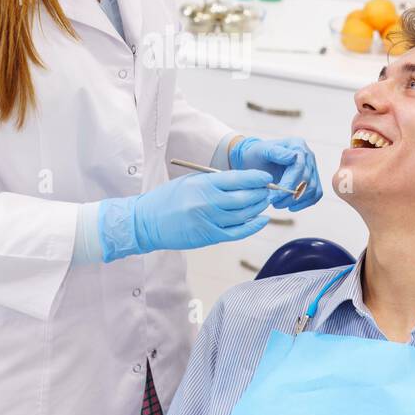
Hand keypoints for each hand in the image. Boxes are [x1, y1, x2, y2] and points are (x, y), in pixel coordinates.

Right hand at [98, 169, 272, 260]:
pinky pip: (237, 232)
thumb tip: (242, 180)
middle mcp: (207, 203)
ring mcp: (209, 221)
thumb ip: (214, 181)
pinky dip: (252, 226)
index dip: (255, 178)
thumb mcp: (190, 181)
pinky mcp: (209, 237)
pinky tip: (262, 220)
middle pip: (244, 198)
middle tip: (268, 190)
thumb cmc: (168, 199)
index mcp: (202, 184)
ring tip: (264, 202)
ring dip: (258, 208)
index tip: (265, 177)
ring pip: (243, 215)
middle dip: (260, 193)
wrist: (147, 222)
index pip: (237, 179)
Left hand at [229, 136, 322, 210]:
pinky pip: (315, 194)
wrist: (256, 161)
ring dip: (296, 201)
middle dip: (289, 195)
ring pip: (312, 189)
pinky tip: (291, 207)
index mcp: (297, 145)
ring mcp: (312, 168)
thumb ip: (275, 152)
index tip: (274, 196)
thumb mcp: (261, 151)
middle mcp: (308, 155)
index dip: (288, 184)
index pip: (299, 168)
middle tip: (273, 202)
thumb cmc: (256, 155)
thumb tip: (293, 157)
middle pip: (306, 180)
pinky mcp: (313, 179)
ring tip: (278, 204)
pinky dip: (305, 203)